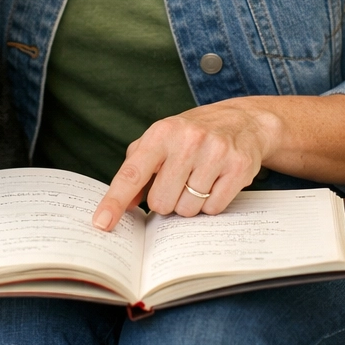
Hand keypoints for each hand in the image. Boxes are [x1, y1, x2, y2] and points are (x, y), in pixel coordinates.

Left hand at [92, 100, 282, 230]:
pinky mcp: (239, 167)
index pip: (132, 173)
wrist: (243, 121)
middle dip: (166, 201)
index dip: (115, 201)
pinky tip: (216, 182)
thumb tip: (123, 204)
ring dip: (190, 203)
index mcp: (162, 133)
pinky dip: (211, 203)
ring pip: (188, 209)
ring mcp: (216, 153)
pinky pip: (213, 209)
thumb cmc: (193, 134)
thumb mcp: (161, 140)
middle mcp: (189, 140)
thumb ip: (137, 168)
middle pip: (161, 202)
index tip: (102, 223)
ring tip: (199, 180)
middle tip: (177, 183)